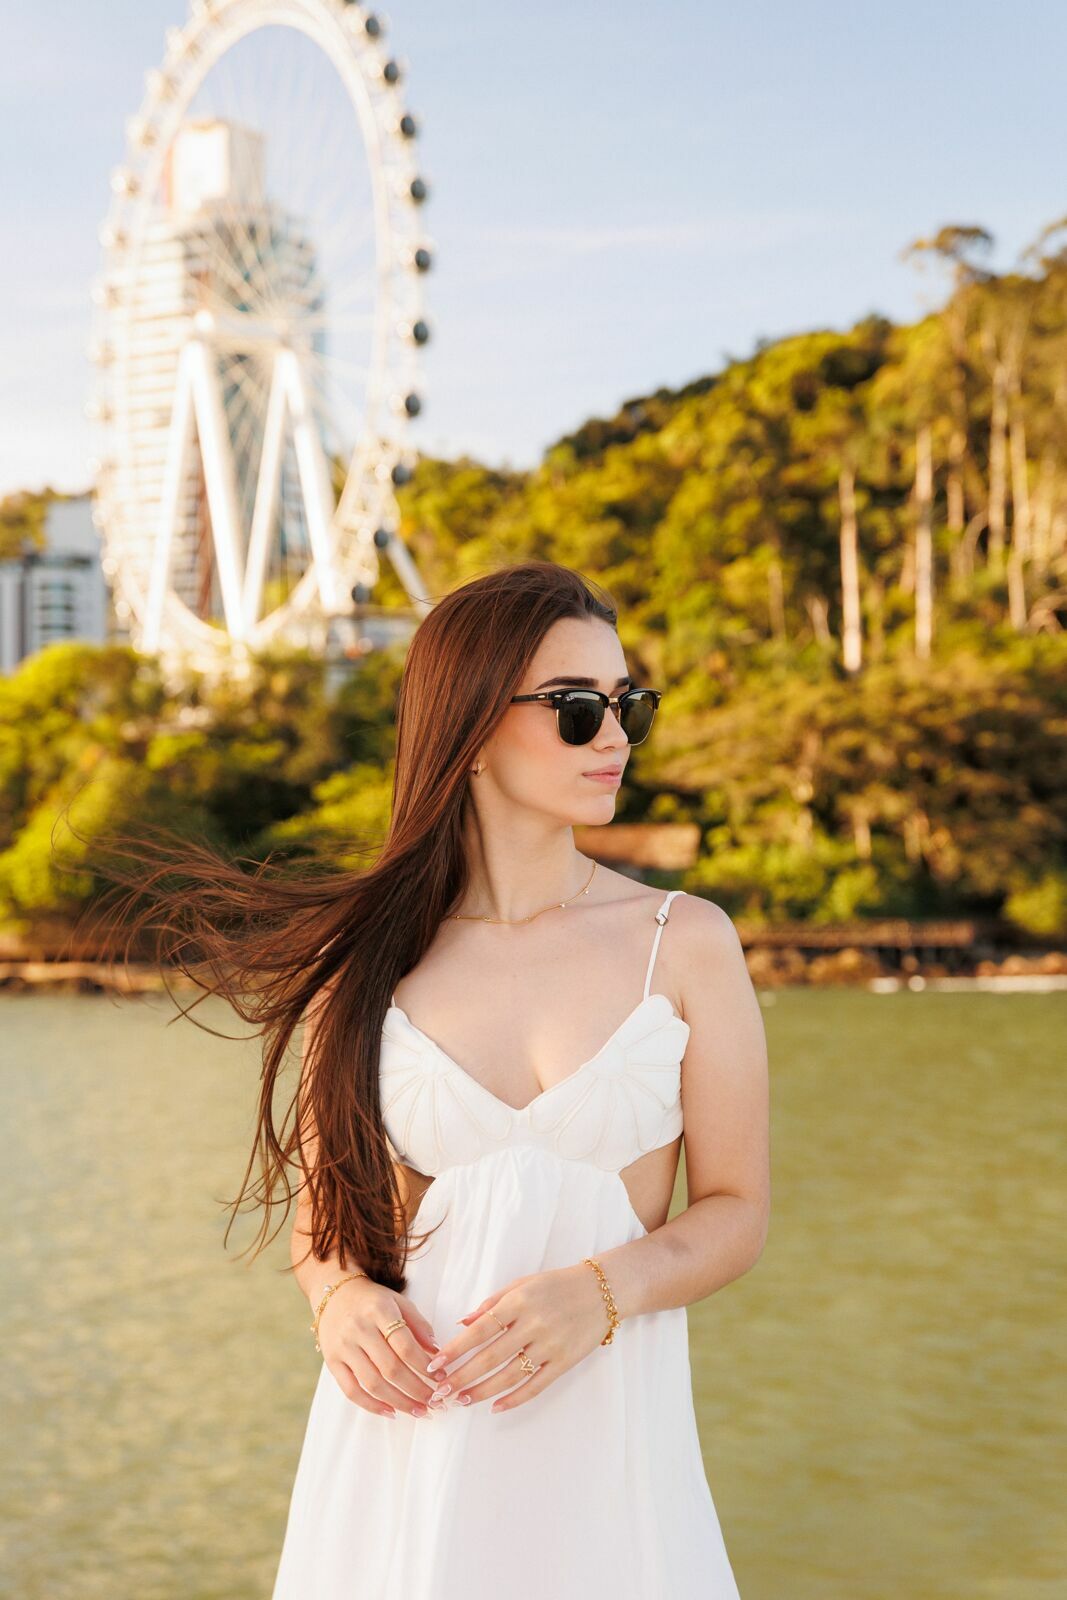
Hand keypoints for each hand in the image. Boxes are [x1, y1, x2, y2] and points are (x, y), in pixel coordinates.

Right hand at [316, 1277, 450, 1418]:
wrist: (333, 1294)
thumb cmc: (372, 1300)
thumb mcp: (399, 1302)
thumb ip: (419, 1325)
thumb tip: (437, 1352)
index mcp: (379, 1310)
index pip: (405, 1345)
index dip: (424, 1366)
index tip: (440, 1378)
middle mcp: (359, 1329)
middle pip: (391, 1368)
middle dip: (416, 1390)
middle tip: (434, 1402)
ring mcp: (343, 1347)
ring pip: (373, 1383)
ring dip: (399, 1402)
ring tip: (419, 1411)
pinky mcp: (332, 1361)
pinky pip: (351, 1391)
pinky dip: (372, 1406)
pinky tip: (391, 1412)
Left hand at [425, 1263, 611, 1413]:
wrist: (603, 1292)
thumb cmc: (556, 1285)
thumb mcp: (522, 1284)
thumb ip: (492, 1303)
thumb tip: (462, 1323)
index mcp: (520, 1301)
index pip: (480, 1329)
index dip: (455, 1349)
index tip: (435, 1364)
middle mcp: (534, 1324)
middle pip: (491, 1356)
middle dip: (462, 1376)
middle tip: (441, 1391)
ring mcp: (550, 1345)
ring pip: (510, 1375)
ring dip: (483, 1391)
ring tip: (462, 1400)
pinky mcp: (564, 1362)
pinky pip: (536, 1385)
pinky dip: (515, 1399)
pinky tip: (496, 1407)